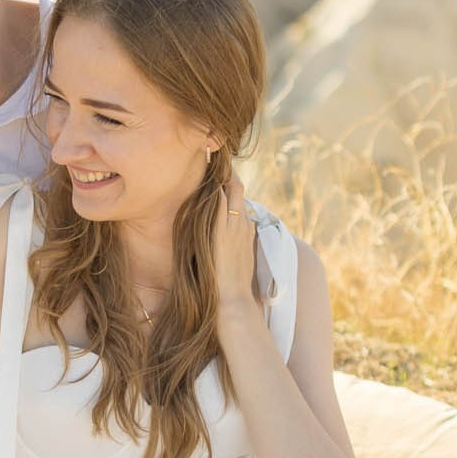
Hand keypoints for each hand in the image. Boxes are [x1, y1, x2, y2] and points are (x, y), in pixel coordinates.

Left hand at [208, 172, 262, 323]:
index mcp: (247, 230)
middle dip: (228, 174)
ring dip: (222, 177)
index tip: (222, 173)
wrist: (233, 301)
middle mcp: (243, 225)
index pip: (239, 201)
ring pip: (231, 194)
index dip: (231, 186)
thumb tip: (223, 239)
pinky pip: (221, 206)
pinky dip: (216, 192)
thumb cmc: (232, 287)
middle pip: (237, 191)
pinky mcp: (223, 233)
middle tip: (215, 156)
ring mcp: (234, 228)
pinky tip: (209, 180)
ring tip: (211, 160)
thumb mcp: (236, 261)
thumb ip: (231, 245)